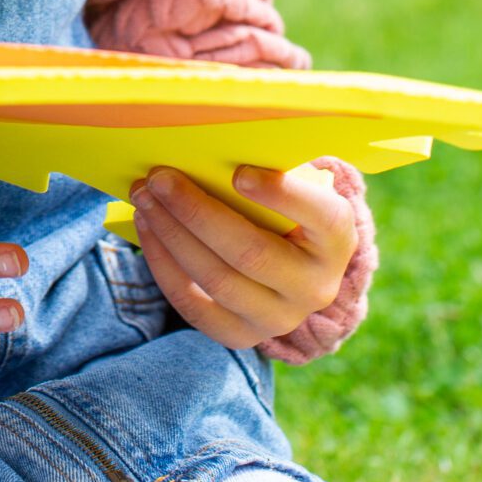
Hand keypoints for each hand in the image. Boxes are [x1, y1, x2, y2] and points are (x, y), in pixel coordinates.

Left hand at [126, 162, 357, 349]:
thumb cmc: (287, 210)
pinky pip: (193, 305)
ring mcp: (279, 318)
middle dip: (197, 212)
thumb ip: (272, 169)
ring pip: (216, 280)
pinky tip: (146, 228)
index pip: (321, 217)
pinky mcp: (241, 336)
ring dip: (171, 235)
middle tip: (160, 177)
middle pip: (250, 252)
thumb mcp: (297, 189)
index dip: (281, 195)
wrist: (292, 270)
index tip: (239, 172)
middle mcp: (315, 287)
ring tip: (144, 198)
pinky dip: (163, 264)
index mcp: (337, 240)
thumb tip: (211, 145)